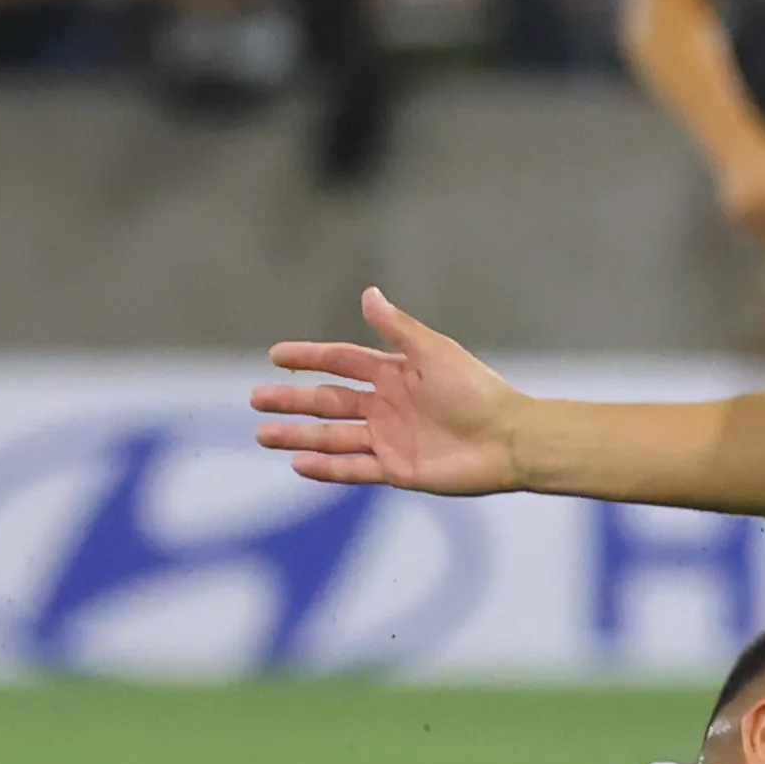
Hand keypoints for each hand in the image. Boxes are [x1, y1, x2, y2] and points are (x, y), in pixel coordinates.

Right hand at [253, 287, 526, 492]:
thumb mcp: (433, 352)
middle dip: (293, 399)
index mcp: (396, 373)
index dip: (310, 358)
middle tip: (255, 398)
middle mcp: (388, 405)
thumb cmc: (477, 390)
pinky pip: (353, 468)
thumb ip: (397, 328)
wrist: (509, 439)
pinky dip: (326, 468)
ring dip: (298, 436)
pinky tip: (298, 464)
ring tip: (263, 434)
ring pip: (333, 436)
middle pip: (329, 401)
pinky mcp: (397, 470)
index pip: (342, 362)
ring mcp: (390, 439)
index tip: (275, 356)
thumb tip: (367, 293)